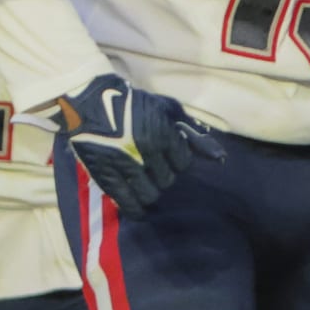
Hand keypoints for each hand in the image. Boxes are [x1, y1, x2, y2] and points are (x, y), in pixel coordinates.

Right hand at [60, 74, 224, 217]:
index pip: (183, 162)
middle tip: (152, 165)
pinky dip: (135, 208)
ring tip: (143, 181)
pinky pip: (127, 204)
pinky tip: (137, 207)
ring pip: (149, 194)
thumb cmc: (132, 102)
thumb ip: (191, 132)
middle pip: (167, 180)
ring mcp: (125, 167)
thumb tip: (219, 157)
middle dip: (162, 173)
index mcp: (161, 134)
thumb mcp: (166, 109)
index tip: (167, 153)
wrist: (90, 101)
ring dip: (149, 189)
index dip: (176, 158)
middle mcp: (145, 153)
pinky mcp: (106, 177)